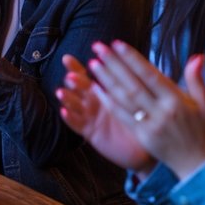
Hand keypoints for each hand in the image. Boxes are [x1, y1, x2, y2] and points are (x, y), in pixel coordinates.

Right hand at [57, 55, 155, 172]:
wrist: (143, 146)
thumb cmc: (140, 119)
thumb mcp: (135, 98)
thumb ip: (128, 81)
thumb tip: (129, 59)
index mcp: (103, 91)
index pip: (86, 75)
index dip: (75, 67)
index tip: (67, 58)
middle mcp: (93, 102)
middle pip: (78, 88)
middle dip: (72, 81)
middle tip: (70, 77)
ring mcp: (90, 117)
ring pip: (74, 105)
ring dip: (67, 98)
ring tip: (61, 92)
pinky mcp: (90, 132)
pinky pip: (77, 125)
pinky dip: (69, 118)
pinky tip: (64, 111)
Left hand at [89, 42, 204, 179]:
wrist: (200, 166)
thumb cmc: (203, 132)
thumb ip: (197, 79)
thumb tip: (197, 56)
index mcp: (177, 101)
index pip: (150, 75)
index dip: (132, 59)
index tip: (117, 44)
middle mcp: (161, 112)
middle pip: (132, 85)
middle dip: (113, 64)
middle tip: (98, 47)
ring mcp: (150, 125)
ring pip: (124, 100)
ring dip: (106, 80)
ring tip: (93, 64)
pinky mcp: (141, 136)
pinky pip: (122, 117)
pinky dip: (109, 102)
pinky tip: (97, 89)